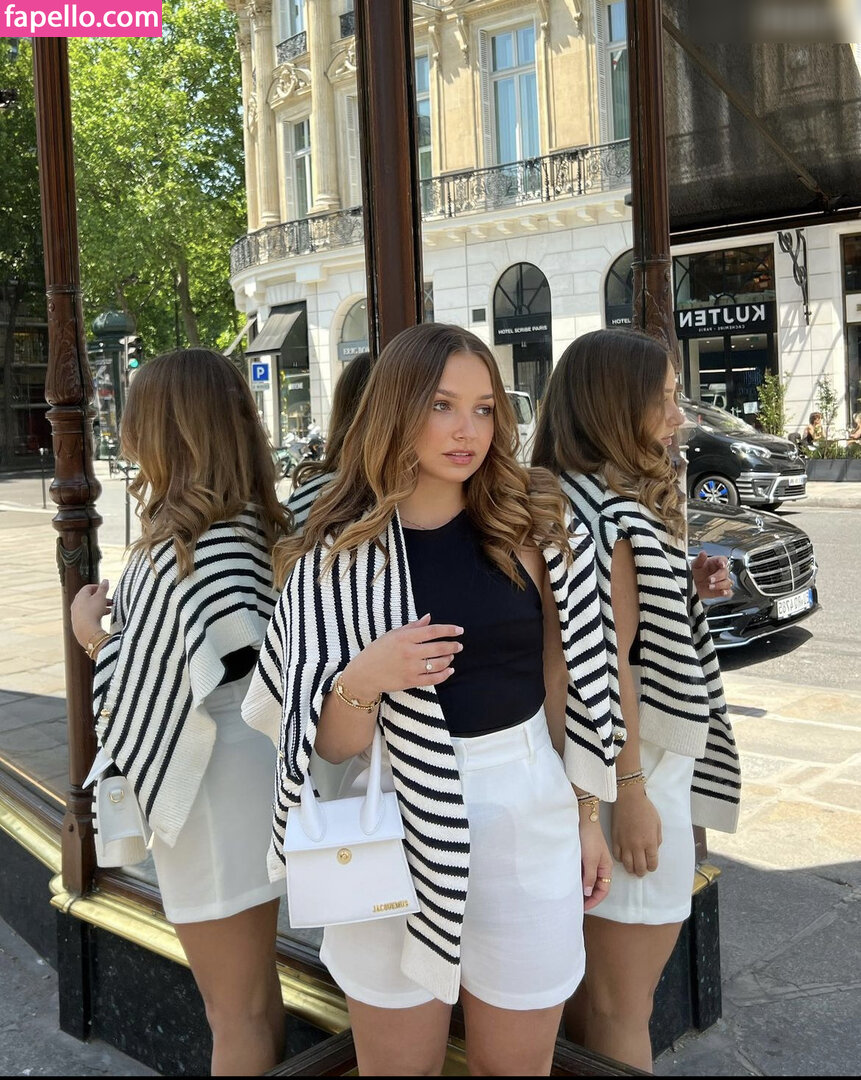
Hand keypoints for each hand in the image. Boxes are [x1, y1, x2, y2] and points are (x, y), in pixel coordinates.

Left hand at [71, 579, 111, 647]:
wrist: (86, 630)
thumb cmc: (93, 611)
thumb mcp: (101, 597)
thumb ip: (103, 588)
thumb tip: (105, 580)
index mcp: (80, 595)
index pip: (88, 587)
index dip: (98, 587)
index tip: (106, 590)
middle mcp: (76, 603)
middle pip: (89, 598)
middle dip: (101, 599)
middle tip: (110, 601)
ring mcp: (76, 613)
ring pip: (89, 607)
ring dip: (99, 607)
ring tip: (109, 610)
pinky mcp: (78, 622)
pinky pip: (88, 615)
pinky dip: (95, 614)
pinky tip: (103, 618)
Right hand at [341, 613, 462, 699]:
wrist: (365, 674)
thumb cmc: (378, 651)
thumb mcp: (392, 634)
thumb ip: (412, 626)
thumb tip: (429, 617)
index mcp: (404, 637)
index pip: (432, 631)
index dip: (449, 630)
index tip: (459, 630)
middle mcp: (409, 652)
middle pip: (439, 647)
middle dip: (452, 646)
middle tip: (459, 645)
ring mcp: (411, 668)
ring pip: (438, 663)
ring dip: (449, 659)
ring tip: (451, 656)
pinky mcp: (411, 681)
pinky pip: (433, 679)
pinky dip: (445, 674)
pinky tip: (449, 670)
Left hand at [579, 813, 613, 911]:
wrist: (583, 818)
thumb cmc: (589, 837)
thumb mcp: (590, 859)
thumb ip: (590, 877)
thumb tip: (587, 893)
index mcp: (606, 868)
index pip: (603, 890)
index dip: (594, 901)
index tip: (583, 908)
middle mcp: (600, 866)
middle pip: (596, 887)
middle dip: (588, 897)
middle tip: (576, 905)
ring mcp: (592, 861)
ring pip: (588, 880)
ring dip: (582, 889)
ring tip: (572, 897)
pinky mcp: (583, 857)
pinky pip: (582, 873)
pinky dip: (577, 880)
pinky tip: (570, 883)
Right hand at [611, 785, 661, 876]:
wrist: (628, 799)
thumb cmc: (645, 809)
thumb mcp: (657, 824)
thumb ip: (657, 839)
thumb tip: (653, 849)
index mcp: (650, 842)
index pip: (652, 862)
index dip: (652, 867)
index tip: (651, 867)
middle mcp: (637, 846)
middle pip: (639, 867)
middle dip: (642, 871)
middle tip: (641, 871)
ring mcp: (625, 843)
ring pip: (627, 864)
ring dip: (631, 869)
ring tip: (632, 869)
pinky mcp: (615, 839)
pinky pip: (617, 855)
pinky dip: (620, 859)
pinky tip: (623, 858)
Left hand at [691, 551, 731, 599]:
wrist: (691, 585)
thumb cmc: (694, 573)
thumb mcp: (695, 565)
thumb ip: (700, 559)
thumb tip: (703, 553)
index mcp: (715, 563)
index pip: (723, 560)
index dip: (723, 562)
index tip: (721, 565)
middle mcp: (720, 572)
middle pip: (725, 572)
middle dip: (718, 576)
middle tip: (709, 580)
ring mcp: (722, 581)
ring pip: (728, 582)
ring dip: (720, 585)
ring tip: (710, 587)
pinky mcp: (721, 590)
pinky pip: (728, 592)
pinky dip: (726, 592)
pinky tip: (721, 592)